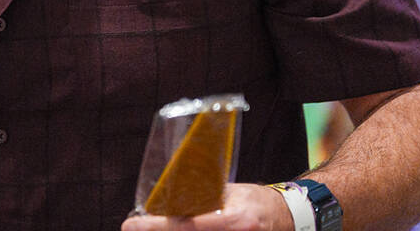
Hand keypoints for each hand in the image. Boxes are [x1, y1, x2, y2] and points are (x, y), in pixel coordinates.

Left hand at [122, 183, 293, 230]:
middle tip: (134, 227)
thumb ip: (204, 196)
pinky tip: (170, 229)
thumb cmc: (258, 201)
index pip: (188, 226)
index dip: (157, 227)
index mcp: (236, 221)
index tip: (131, 225)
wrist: (288, 219)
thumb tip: (170, 194)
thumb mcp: (232, 192)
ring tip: (147, 227)